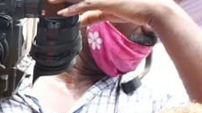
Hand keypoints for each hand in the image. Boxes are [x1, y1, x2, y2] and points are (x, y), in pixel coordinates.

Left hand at [51, 0, 172, 30]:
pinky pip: (86, 5)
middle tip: (48, 1)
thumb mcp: (109, 12)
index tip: (56, 1)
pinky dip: (74, 9)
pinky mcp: (107, 2)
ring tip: (49, 3)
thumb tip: (80, 22)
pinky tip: (63, 13)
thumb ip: (94, 15)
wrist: (153, 9)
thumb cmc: (134, 9)